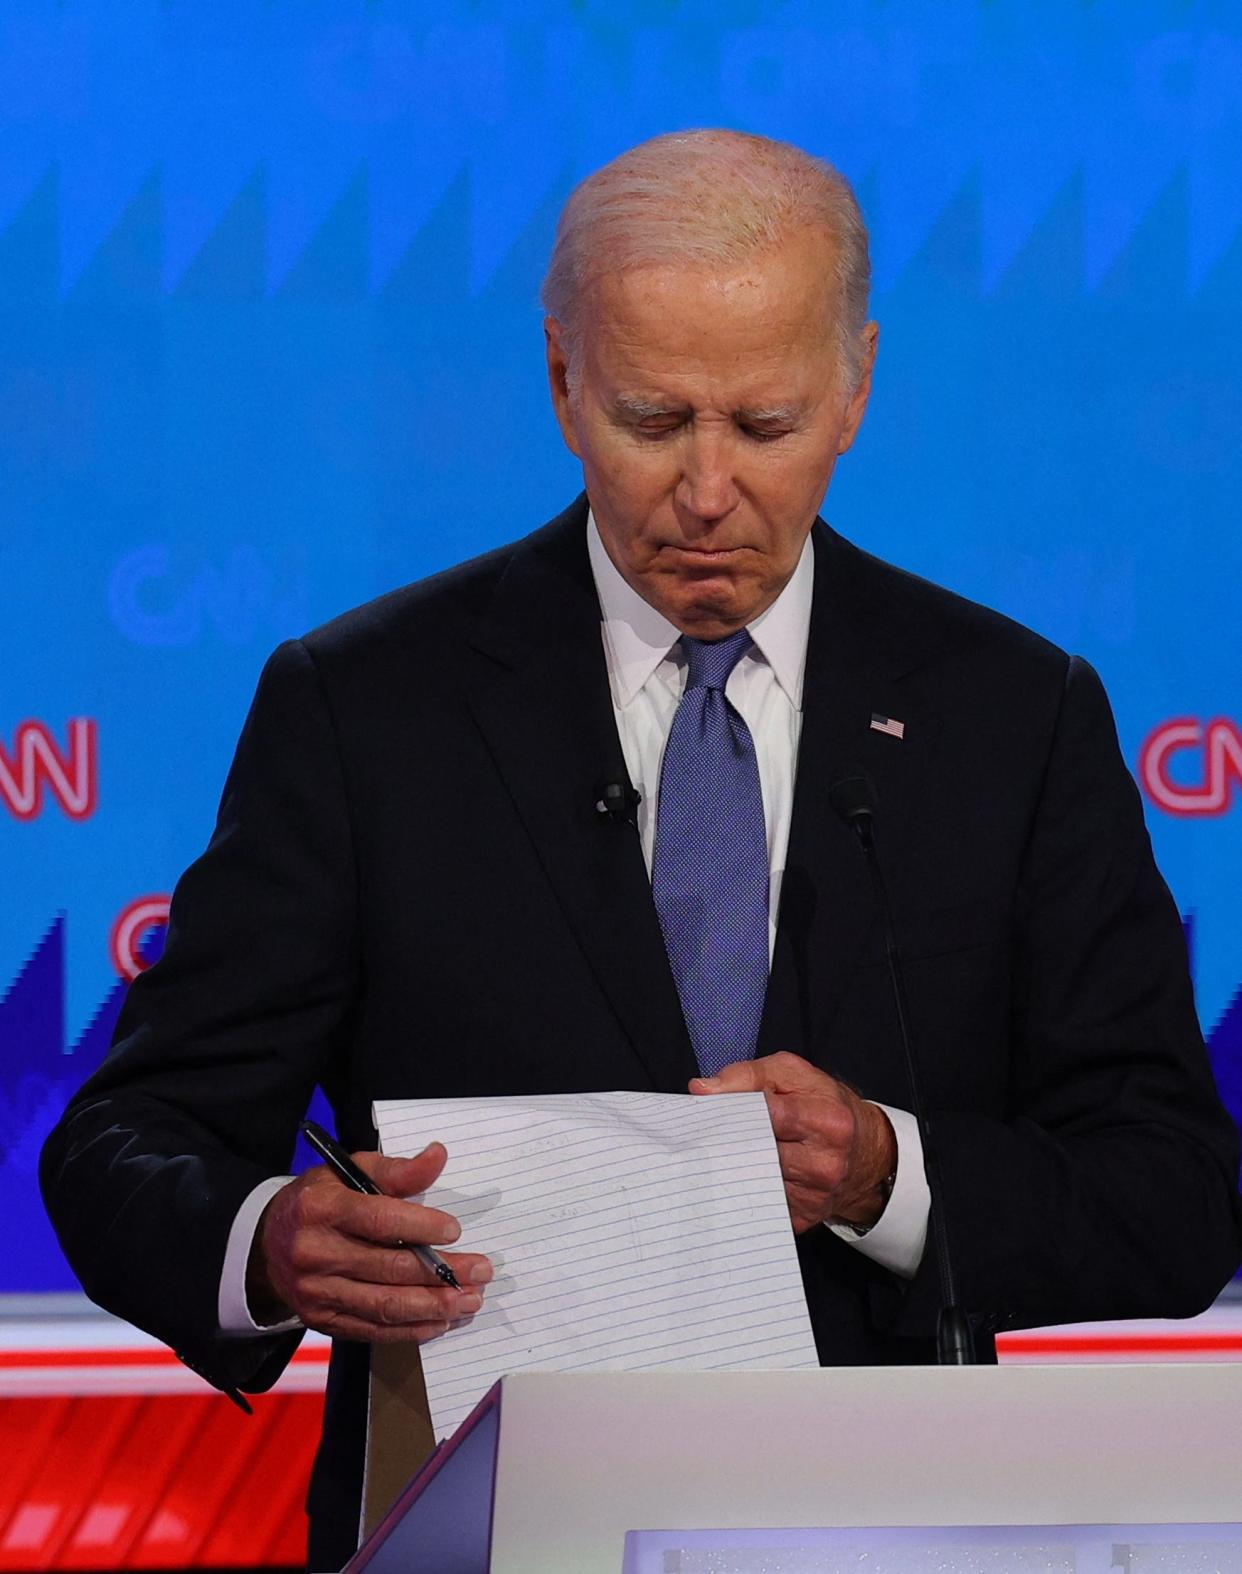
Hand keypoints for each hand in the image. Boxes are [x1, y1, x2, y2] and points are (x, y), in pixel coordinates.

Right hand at [248, 1142, 492, 1341]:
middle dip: (442, 1272)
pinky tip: (442, 1321)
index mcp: (322, 1208)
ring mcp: (317, 1292)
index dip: (420, 1227)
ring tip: (470, 1300)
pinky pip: (374, 1330)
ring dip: (434, 1306)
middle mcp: (316, 1253)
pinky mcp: (323, 1320)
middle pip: (388, 1268)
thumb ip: (396, 1170)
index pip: (378, 1220)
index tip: (454, 1230)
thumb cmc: (320, 1200)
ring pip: (385, 1305)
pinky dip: (412, 1329)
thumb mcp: (350, 1171)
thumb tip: (438, 1157)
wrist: (268, 1243)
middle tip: (480, 1271)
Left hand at [690, 1052, 896, 1233]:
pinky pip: (757, 1202)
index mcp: (828, 1122)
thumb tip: (702, 1089)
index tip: (706, 1107)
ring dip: (730, 1165)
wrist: (862, 1152)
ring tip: (722, 1149)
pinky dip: (742, 1187)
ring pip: (750, 1180)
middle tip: (702, 1131)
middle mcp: (825, 1164)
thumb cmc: (824, 1106)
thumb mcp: (793, 1074)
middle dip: (726, 1139)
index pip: (770, 1116)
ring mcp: (814, 1197)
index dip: (734, 1111)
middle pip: (755, 1152)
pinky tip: (739, 1173)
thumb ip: (748, 1075)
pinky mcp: (801, 1219)